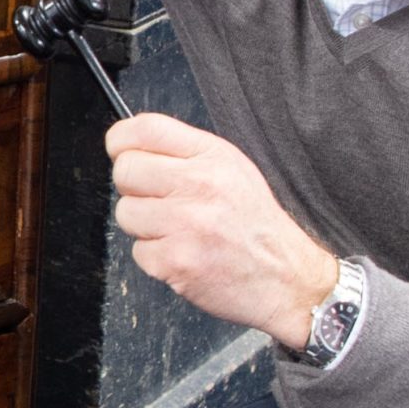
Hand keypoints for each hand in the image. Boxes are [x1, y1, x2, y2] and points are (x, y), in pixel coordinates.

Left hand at [107, 114, 338, 350]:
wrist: (287, 279)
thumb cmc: (256, 227)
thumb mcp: (234, 171)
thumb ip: (187, 155)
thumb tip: (133, 148)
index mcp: (213, 156)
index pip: (146, 129)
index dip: (121, 140)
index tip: (122, 152)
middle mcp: (199, 184)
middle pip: (125, 170)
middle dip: (132, 188)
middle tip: (158, 202)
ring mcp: (185, 224)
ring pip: (125, 212)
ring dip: (143, 226)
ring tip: (177, 232)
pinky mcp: (174, 261)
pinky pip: (137, 251)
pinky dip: (155, 257)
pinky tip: (184, 255)